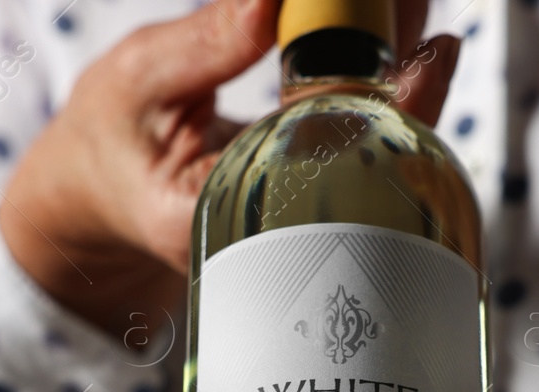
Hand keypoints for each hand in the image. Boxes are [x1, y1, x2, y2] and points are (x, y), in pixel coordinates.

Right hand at [0, 0, 460, 337]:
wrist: (106, 187)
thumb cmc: (114, 139)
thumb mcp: (139, 82)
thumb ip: (206, 45)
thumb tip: (271, 0)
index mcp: (233, 218)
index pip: (339, 165)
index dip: (397, 107)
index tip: (432, 50)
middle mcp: (287, 222)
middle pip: (377, 138)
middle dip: (402, 51)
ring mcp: (308, 199)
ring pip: (379, 118)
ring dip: (393, 43)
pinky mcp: (318, 169)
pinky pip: (362, 109)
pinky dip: (373, 53)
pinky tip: (386, 8)